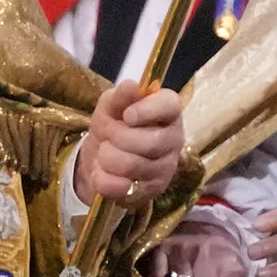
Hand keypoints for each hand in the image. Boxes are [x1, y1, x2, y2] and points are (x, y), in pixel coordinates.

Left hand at [74, 81, 184, 208]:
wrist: (101, 156)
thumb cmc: (113, 123)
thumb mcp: (111, 105)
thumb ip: (120, 96)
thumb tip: (132, 86)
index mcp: (168, 111)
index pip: (170, 106)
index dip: (147, 110)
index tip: (127, 116)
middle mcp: (175, 139)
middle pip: (150, 142)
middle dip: (117, 137)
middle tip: (108, 134)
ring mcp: (167, 168)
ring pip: (133, 165)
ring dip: (107, 157)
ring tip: (105, 152)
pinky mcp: (153, 191)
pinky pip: (122, 187)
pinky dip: (104, 179)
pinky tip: (105, 172)